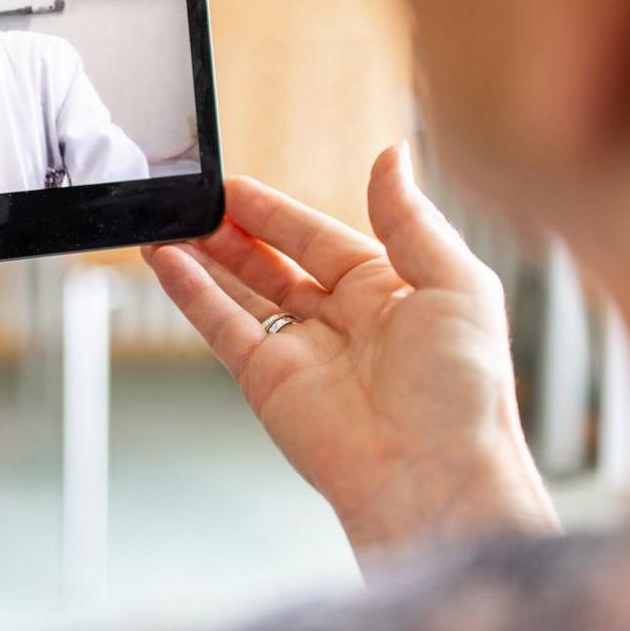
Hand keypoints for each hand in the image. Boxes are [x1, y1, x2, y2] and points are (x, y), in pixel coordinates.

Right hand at [144, 143, 556, 566]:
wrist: (436, 476)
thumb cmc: (463, 389)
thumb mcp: (457, 283)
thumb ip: (410, 218)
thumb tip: (391, 154)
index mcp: (391, 291)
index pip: (321, 238)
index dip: (277, 212)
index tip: (235, 187)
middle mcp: (344, 321)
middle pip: (276, 262)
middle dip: (235, 231)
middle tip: (195, 200)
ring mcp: (302, 352)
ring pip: (242, 291)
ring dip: (205, 257)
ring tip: (170, 223)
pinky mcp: (268, 382)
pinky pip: (221, 327)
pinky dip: (190, 293)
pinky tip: (165, 260)